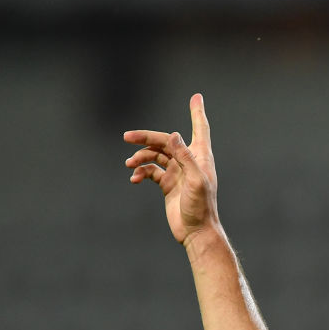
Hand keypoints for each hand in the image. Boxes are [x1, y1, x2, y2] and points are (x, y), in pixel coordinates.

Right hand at [124, 93, 219, 245]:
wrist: (196, 232)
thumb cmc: (201, 208)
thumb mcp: (196, 181)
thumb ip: (185, 158)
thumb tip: (173, 134)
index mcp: (200, 157)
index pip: (200, 129)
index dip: (197, 112)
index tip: (196, 96)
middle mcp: (189, 162)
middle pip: (166, 141)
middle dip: (146, 137)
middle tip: (126, 136)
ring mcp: (177, 173)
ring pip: (156, 156)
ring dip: (141, 157)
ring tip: (129, 164)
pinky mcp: (168, 184)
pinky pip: (151, 172)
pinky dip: (141, 172)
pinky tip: (134, 178)